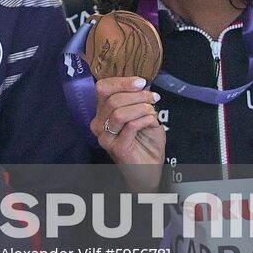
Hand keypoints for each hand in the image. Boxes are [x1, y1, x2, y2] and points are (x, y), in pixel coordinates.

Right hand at [92, 77, 165, 191]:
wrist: (149, 170)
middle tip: (153, 98)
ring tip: (152, 111)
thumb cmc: (145, 143)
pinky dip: (144, 120)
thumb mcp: (142, 115)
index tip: (141, 82)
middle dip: (137, 95)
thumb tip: (142, 84)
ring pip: (119, 112)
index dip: (122, 82)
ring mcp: (106, 138)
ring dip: (141, 107)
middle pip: (112, 99)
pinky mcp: (117, 148)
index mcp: (102, 113)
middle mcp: (99, 125)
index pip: (103, 89)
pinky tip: (152, 122)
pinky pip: (130, 126)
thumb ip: (138, 100)